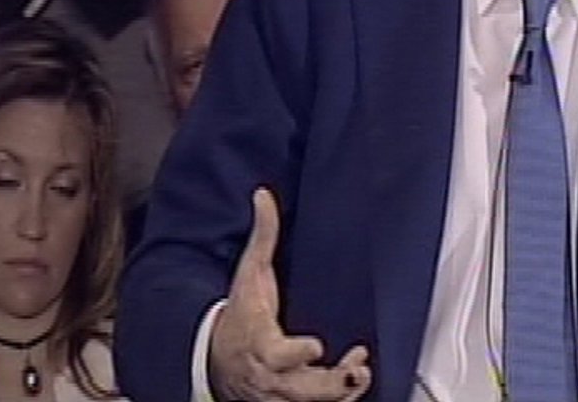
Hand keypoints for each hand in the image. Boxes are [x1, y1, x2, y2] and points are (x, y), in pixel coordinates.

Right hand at [209, 188, 370, 401]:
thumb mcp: (248, 273)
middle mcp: (270, 375)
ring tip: (359, 374)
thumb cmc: (240, 313)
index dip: (297, 354)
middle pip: (299, 389)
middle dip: (327, 384)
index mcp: (260, 343)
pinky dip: (337, 398)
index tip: (316, 346)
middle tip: (353, 371)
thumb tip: (263, 195)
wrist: (217, 357)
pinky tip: (353, 379)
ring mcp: (280, 394)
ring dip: (339, 393)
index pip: (276, 355)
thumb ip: (263, 235)